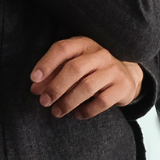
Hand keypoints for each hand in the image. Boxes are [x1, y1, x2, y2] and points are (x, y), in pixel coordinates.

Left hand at [29, 37, 143, 119]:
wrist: (126, 77)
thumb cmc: (91, 72)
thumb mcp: (73, 67)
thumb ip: (53, 75)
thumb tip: (36, 89)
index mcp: (85, 45)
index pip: (62, 49)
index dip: (46, 63)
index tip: (34, 79)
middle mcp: (101, 54)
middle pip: (74, 68)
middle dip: (56, 87)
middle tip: (44, 101)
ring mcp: (113, 70)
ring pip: (87, 86)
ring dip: (68, 102)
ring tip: (57, 111)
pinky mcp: (122, 86)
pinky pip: (102, 101)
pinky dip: (86, 110)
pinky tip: (78, 114)